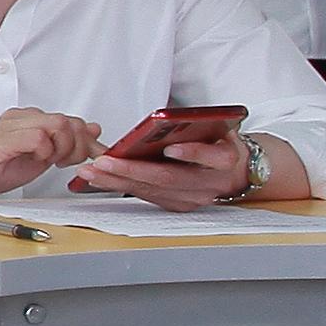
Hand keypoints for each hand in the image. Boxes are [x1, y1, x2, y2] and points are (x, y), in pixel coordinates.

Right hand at [0, 106, 100, 204]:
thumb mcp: (39, 158)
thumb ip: (64, 144)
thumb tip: (92, 130)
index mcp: (29, 119)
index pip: (72, 120)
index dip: (87, 142)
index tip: (88, 160)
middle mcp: (21, 117)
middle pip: (68, 121)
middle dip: (77, 147)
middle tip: (65, 164)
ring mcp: (11, 125)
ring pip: (57, 125)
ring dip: (61, 149)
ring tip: (49, 162)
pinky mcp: (3, 139)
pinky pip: (38, 137)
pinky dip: (44, 151)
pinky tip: (37, 160)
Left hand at [64, 140, 241, 210]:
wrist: (235, 172)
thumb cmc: (220, 144)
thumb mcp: (219, 129)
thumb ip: (199, 125)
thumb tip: (167, 119)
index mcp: (225, 160)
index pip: (212, 157)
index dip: (192, 154)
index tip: (171, 148)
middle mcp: (209, 184)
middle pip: (169, 179)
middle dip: (132, 170)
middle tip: (104, 162)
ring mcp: (192, 199)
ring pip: (152, 191)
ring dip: (117, 181)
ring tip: (91, 171)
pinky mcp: (177, 205)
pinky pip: (146, 196)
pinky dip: (120, 186)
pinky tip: (100, 179)